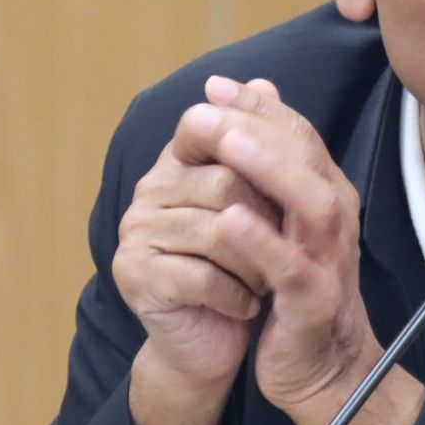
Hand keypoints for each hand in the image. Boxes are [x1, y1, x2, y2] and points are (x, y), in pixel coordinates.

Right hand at [111, 80, 285, 392]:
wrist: (219, 343)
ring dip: (258, 263)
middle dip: (269, 221)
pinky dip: (238, 295)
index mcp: (177, 164)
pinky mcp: (136, 277)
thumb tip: (262, 82)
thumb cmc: (245, 268)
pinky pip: (201, 276)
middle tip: (288, 250)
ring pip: (216, 231)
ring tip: (270, 282)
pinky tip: (248, 306)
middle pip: (224, 182)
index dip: (255, 151)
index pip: (206, 126)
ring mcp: (136, 233)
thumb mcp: (263, 203)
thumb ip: (263, 143)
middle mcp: (149, 191)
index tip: (287, 189)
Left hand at [180, 75, 376, 408]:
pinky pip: (291, 267)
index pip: (298, 134)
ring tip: (226, 145)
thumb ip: (273, 163)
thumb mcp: (285, 224)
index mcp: (325, 195)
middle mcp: (333, 220)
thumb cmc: (297, 293)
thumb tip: (253, 91)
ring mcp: (328, 260)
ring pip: (309, 203)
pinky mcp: (314, 302)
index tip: (213, 87)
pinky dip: (262, 242)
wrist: (326, 372)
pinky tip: (229, 221)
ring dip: (268, 170)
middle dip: (256, 126)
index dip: (257, 107)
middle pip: (305, 157)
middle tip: (205, 109)